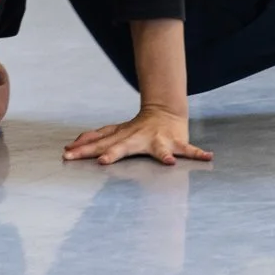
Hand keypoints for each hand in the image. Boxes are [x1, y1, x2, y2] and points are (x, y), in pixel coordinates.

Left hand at [64, 104, 211, 166]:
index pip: (98, 142)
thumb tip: (70, 144)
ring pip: (158, 148)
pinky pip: (188, 150)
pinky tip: (208, 158)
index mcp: (122, 136)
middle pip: (122, 146)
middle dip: (112, 153)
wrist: (165, 112)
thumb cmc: (136, 128)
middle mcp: (138, 138)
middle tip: (102, 161)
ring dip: (162, 154)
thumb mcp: (115, 132)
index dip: (83, 148)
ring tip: (166, 162)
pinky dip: (197, 153)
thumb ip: (94, 138)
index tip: (67, 154)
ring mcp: (158, 140)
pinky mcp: (176, 143)